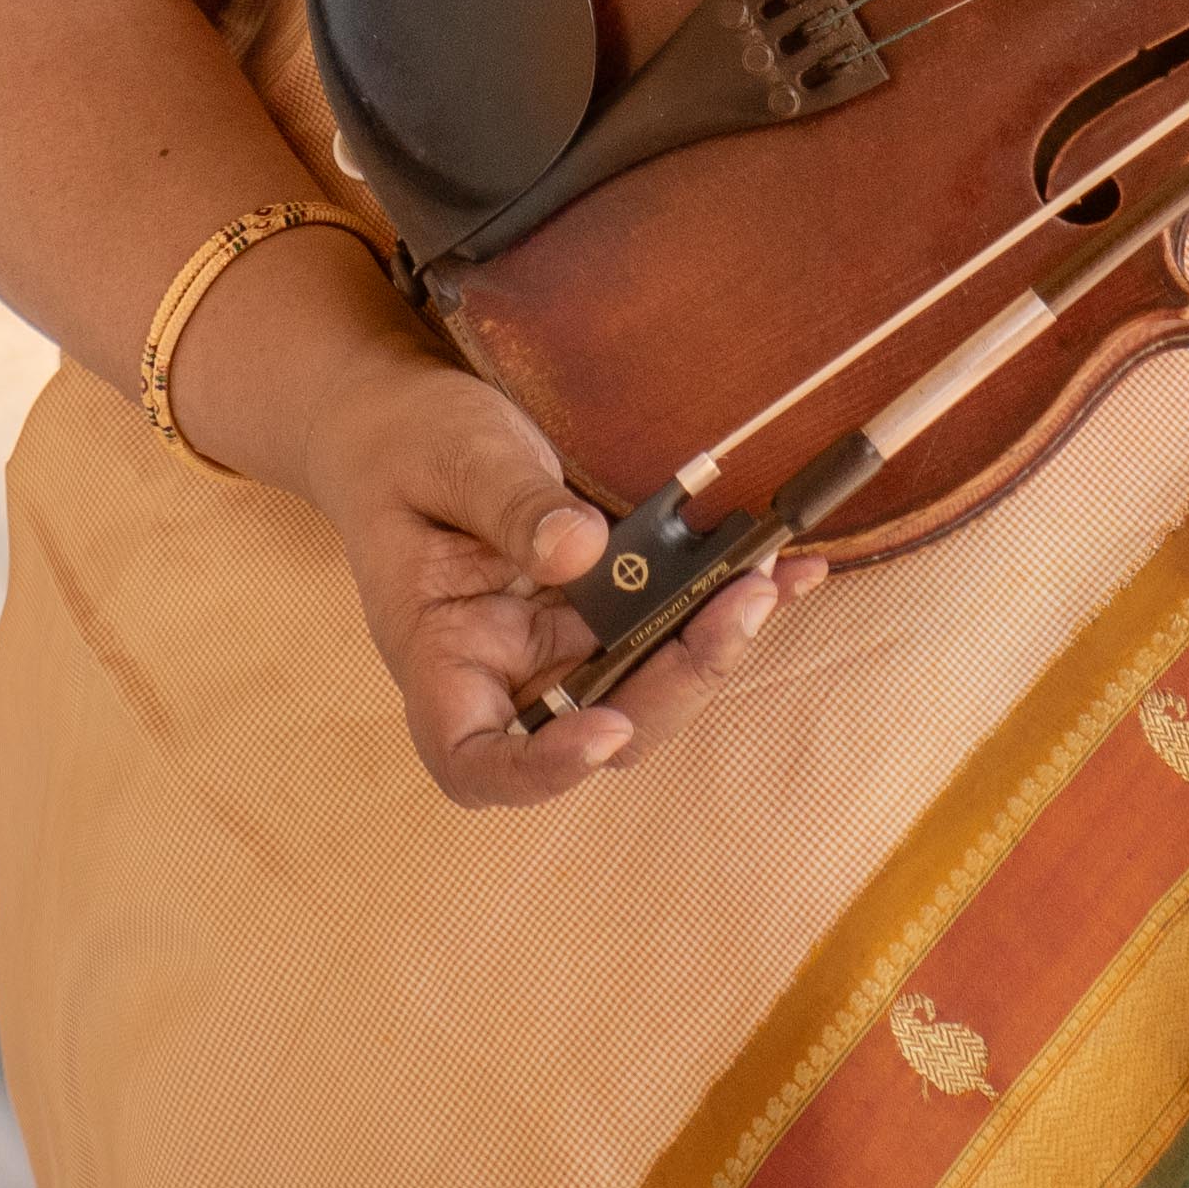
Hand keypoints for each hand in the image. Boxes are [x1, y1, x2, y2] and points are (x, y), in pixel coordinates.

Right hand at [287, 353, 816, 807]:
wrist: (401, 417)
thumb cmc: (405, 444)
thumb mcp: (451, 457)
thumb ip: (509, 505)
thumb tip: (583, 550)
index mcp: (437, 655)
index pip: (474, 758)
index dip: (542, 770)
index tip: (604, 729)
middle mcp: (503, 670)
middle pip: (594, 727)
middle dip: (676, 681)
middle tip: (741, 605)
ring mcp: (556, 645)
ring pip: (646, 685)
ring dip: (713, 643)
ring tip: (772, 578)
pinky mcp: (598, 609)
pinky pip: (667, 626)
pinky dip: (724, 603)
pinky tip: (787, 567)